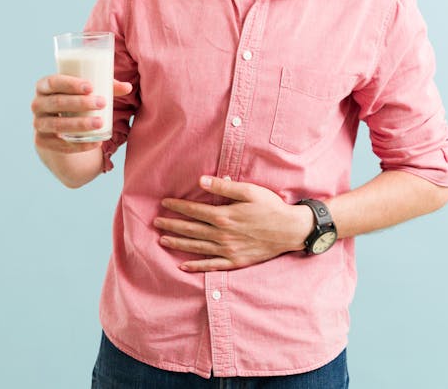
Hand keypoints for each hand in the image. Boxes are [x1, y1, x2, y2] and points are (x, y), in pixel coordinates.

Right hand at [31, 74, 131, 153]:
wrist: (56, 126)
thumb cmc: (74, 100)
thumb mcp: (86, 91)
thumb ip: (106, 86)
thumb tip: (128, 87)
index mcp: (44, 86)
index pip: (53, 82)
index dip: (70, 83)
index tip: (91, 87)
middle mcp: (37, 104)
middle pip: (56, 102)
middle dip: (80, 103)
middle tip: (102, 103)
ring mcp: (38, 124)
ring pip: (57, 125)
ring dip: (79, 124)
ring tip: (100, 123)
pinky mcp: (42, 142)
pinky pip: (60, 145)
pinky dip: (79, 145)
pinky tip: (95, 142)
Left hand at [155, 176, 311, 271]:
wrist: (291, 230)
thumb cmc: (271, 207)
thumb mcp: (249, 191)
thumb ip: (224, 187)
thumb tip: (200, 180)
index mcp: (224, 215)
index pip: (194, 210)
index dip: (177, 206)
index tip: (164, 203)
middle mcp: (223, 234)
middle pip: (191, 229)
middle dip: (171, 225)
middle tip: (155, 222)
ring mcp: (229, 250)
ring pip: (197, 247)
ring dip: (178, 244)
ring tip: (162, 240)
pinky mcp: (236, 261)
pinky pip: (212, 266)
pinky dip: (196, 267)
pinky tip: (183, 267)